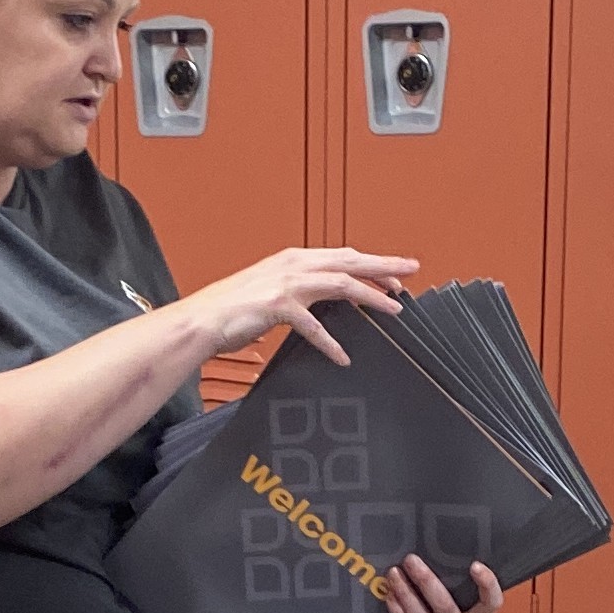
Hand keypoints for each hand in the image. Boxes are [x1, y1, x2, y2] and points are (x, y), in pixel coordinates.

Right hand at [176, 247, 419, 364]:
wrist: (201, 320)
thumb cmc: (232, 309)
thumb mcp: (270, 290)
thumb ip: (298, 291)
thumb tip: (322, 302)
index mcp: (293, 259)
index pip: (342, 256)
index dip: (372, 262)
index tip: (396, 271)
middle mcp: (293, 265)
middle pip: (349, 262)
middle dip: (384, 266)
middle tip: (412, 272)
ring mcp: (286, 283)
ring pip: (340, 284)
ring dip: (370, 297)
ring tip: (394, 309)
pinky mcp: (277, 305)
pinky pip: (314, 326)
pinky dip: (330, 342)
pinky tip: (343, 356)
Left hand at [385, 558, 502, 612]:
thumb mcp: (439, 607)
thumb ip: (441, 589)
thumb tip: (427, 552)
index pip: (492, 605)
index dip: (488, 586)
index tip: (475, 565)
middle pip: (448, 609)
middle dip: (427, 582)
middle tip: (410, 560)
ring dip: (407, 596)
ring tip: (394, 576)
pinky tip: (390, 599)